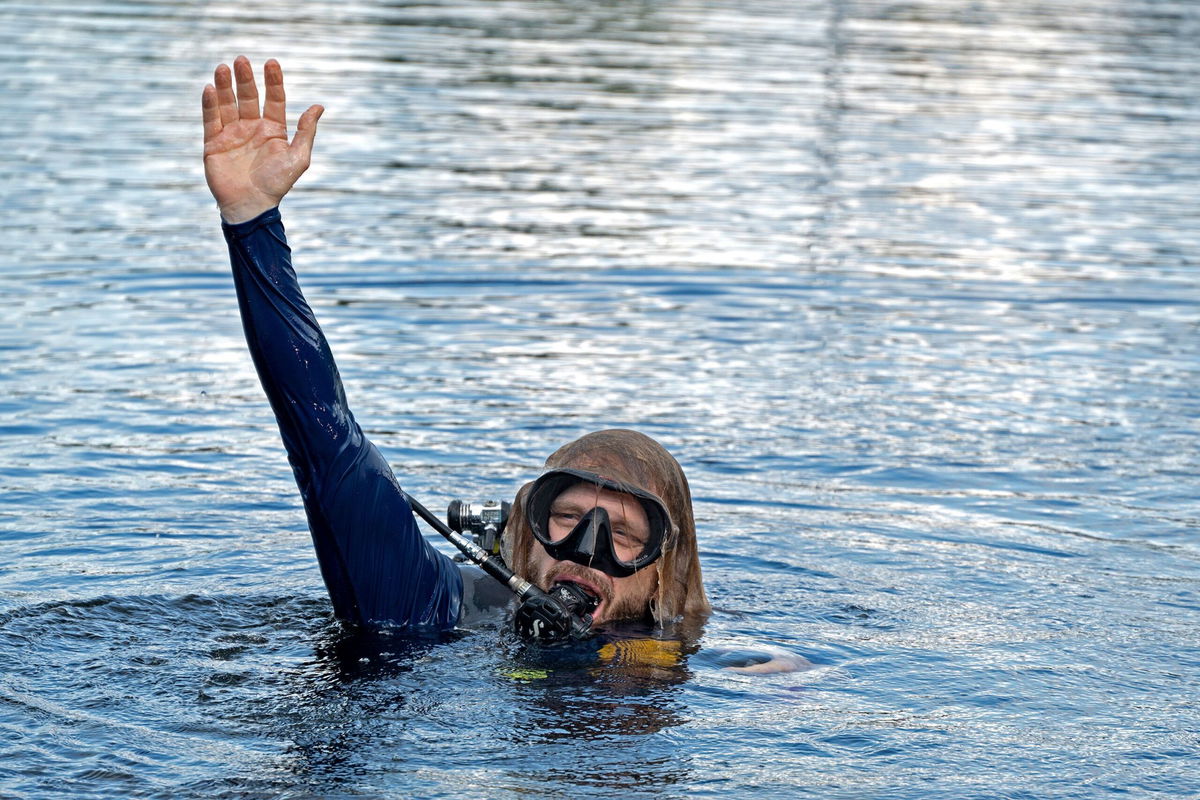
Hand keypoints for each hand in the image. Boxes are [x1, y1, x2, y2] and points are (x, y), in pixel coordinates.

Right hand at [202, 56, 322, 223]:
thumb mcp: (298, 158)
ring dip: (225, 85)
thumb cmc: (277, 184)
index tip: (272, 63)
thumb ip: (306, 132)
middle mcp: (252, 128)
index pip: (273, 99)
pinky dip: (210, 104)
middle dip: (245, 79)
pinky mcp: (213, 142)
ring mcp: (232, 133)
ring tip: (223, 67)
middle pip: (248, 97)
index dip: (273, 81)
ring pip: (227, 103)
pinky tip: (210, 89)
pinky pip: (210, 119)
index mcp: (273, 130)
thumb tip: (319, 106)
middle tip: (242, 60)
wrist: (251, 205)